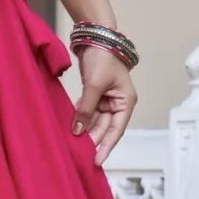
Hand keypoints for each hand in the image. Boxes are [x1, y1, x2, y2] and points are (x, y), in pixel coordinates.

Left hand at [71, 45, 136, 165]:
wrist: (95, 37)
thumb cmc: (102, 58)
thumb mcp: (94, 85)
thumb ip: (86, 109)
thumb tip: (78, 131)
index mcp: (126, 102)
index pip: (116, 130)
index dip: (106, 146)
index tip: (97, 161)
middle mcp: (118, 103)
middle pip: (105, 127)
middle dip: (93, 140)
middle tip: (80, 156)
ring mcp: (106, 99)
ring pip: (95, 121)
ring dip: (85, 131)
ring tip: (74, 146)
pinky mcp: (95, 94)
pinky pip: (88, 112)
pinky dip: (80, 119)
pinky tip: (72, 130)